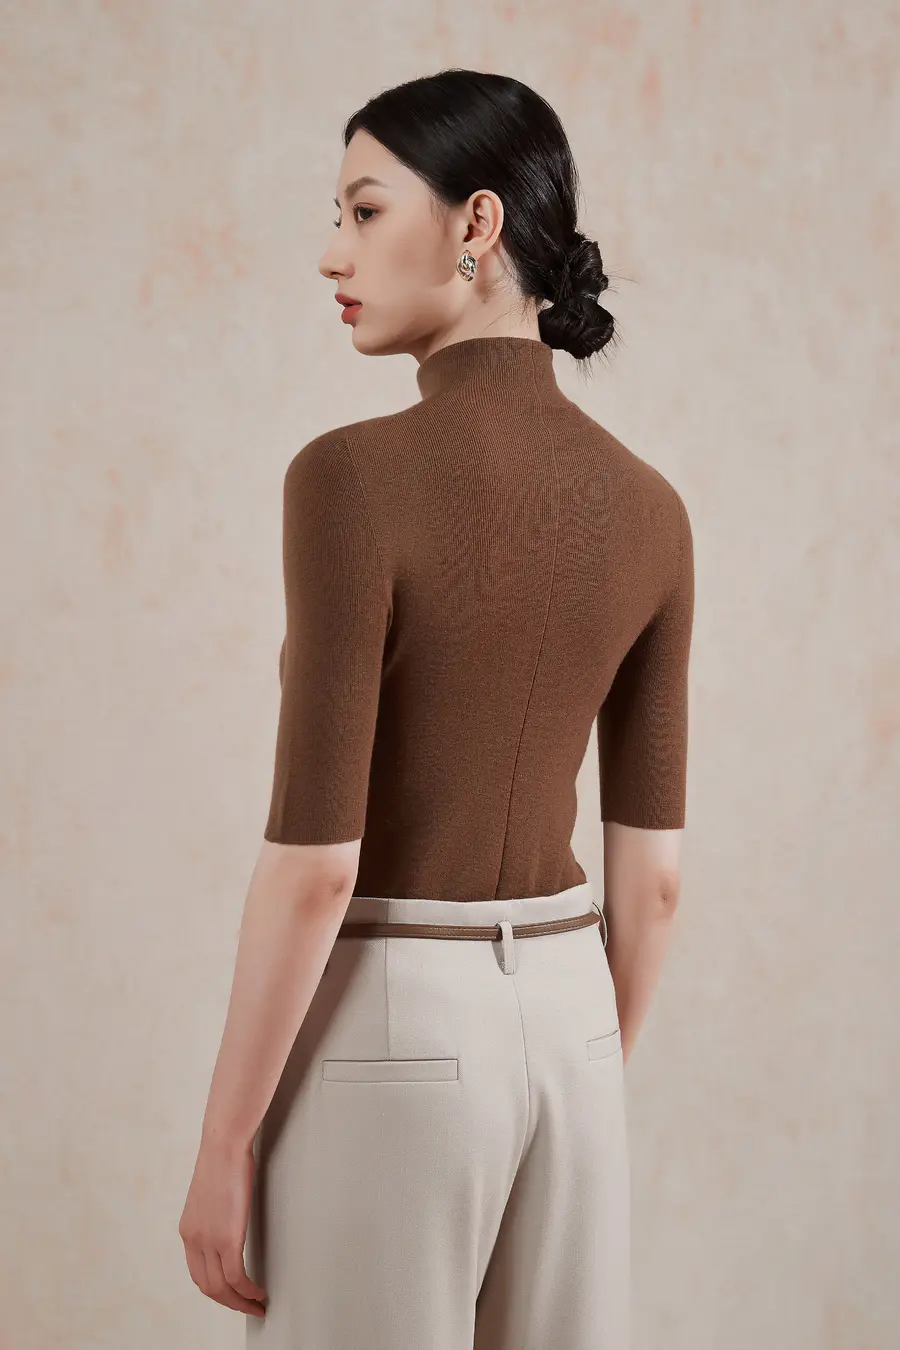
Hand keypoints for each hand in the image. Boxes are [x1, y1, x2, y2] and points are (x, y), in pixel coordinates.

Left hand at [178, 1136, 267, 1318]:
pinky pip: (236, 1277)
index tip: (233, 1293)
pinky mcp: (227, 1238)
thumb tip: (229, 1217)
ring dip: (240, 1302)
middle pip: (208, 1287)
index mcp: (188, 1230)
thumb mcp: (212, 1192)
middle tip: (248, 1307)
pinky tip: (258, 1292)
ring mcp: (208, 1241)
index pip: (198, 1272)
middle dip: (229, 1302)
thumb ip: (216, 1212)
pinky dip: (248, 1291)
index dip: (216, 1288)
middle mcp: (193, 1239)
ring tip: (257, 1305)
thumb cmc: (224, 1158)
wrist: (224, 1143)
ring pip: (221, 1289)